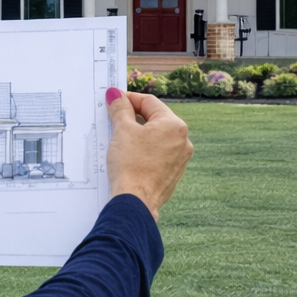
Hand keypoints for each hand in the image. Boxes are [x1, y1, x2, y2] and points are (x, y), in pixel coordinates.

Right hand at [104, 88, 191, 220]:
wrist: (135, 203)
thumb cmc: (130, 165)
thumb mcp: (122, 131)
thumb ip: (120, 109)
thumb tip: (115, 94)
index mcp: (174, 126)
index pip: (149, 102)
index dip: (129, 99)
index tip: (114, 100)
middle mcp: (183, 141)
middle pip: (155, 119)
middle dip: (133, 117)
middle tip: (114, 118)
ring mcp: (180, 159)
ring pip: (156, 138)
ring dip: (138, 134)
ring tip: (119, 137)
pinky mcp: (172, 174)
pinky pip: (157, 154)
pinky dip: (144, 150)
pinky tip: (129, 155)